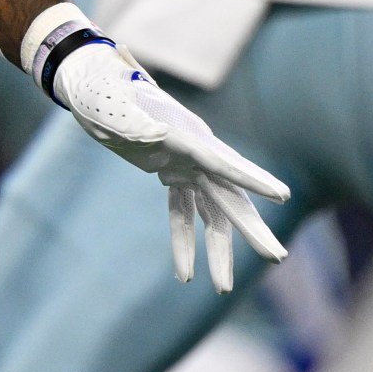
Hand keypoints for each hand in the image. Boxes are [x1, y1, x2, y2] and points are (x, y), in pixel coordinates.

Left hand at [51, 36, 290, 292]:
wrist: (92, 82)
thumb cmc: (102, 90)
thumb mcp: (110, 103)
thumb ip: (132, 121)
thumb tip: (154, 136)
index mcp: (185, 135)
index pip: (224, 161)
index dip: (252, 179)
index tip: (281, 195)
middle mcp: (195, 151)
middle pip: (229, 194)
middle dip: (251, 228)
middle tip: (275, 256)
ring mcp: (185, 164)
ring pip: (212, 213)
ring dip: (218, 250)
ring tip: (221, 288)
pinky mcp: (170, 173)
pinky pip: (183, 213)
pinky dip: (184, 242)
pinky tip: (184, 274)